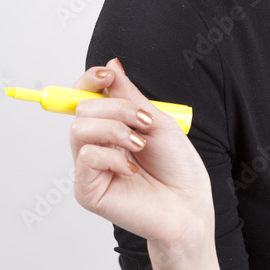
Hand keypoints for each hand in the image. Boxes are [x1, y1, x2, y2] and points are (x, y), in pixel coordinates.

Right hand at [70, 58, 214, 249]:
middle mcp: (96, 145)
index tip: (107, 76)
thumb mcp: (157, 121)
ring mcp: (89, 168)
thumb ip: (130, 96)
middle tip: (144, 124)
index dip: (89, 81)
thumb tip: (111, 65)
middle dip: (116, 109)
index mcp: (111, 127)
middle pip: (82, 109)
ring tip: (140, 145)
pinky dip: (113, 156)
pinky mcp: (87, 190)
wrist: (189, 205)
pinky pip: (87, 157)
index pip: (85, 96)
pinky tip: (132, 169)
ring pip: (79, 129)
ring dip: (115, 130)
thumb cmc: (178, 167)